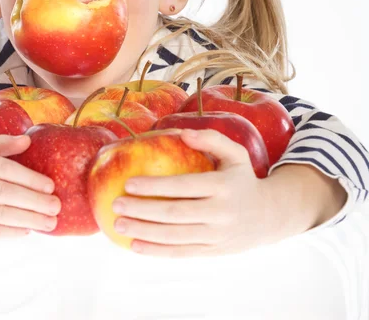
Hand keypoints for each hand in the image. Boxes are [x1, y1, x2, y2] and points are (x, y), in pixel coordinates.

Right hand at [0, 134, 60, 241]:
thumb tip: (27, 140)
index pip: (4, 169)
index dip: (29, 178)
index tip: (51, 186)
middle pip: (3, 193)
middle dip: (34, 201)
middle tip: (56, 206)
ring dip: (28, 219)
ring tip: (49, 223)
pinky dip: (9, 232)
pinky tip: (27, 230)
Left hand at [112, 128, 272, 256]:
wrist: (270, 216)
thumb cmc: (242, 179)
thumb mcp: (235, 153)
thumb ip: (211, 139)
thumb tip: (183, 133)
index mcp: (223, 187)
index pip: (184, 186)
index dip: (155, 186)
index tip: (129, 183)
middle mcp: (220, 213)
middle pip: (175, 214)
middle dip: (142, 210)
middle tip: (116, 204)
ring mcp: (217, 236)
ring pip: (175, 237)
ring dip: (144, 232)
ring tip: (118, 224)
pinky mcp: (213, 251)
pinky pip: (182, 252)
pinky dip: (157, 251)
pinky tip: (135, 245)